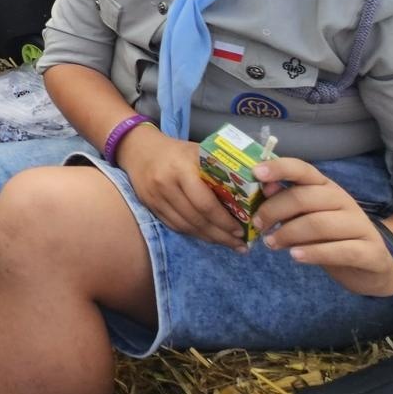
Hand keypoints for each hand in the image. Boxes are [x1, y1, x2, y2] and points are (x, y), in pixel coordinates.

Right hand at [116, 125, 245, 249]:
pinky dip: (192, 233)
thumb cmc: (176, 150)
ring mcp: (155, 198)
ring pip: (185, 226)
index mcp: (182, 169)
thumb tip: (254, 184)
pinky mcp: (150, 206)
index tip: (241, 230)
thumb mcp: (199, 151)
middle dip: (221, 235)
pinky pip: (174, 226)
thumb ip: (221, 167)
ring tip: (227, 243)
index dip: (224, 221)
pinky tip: (206, 236)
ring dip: (208, 238)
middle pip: (196, 219)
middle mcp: (166, 185)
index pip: (205, 203)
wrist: (138, 149)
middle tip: (240, 244)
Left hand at [252, 157, 392, 296]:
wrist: (375, 266)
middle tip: (258, 225)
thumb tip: (265, 188)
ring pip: (319, 224)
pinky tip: (295, 257)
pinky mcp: (371, 252)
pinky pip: (341, 251)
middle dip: (274, 210)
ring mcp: (360, 226)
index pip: (303, 170)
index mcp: (327, 188)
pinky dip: (314, 253)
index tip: (256, 173)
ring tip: (270, 244)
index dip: (279, 168)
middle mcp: (344, 201)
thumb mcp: (307, 217)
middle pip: (305, 198)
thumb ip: (287, 203)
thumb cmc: (332, 238)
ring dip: (288, 234)